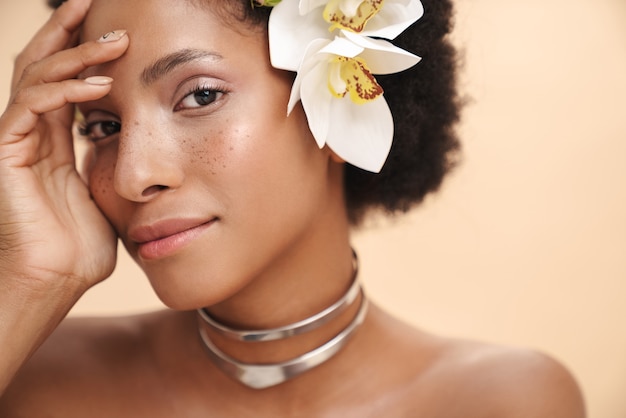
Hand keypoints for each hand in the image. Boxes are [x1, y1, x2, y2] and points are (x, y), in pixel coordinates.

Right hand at [0, 0, 128, 293]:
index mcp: (55, 140)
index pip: (64, 79)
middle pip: (44, 63)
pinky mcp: (6, 152)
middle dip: (69, 29)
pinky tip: (100, 86)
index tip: (116, 25)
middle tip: (96, 1)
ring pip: (37, 75)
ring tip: (116, 40)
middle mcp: (32, 132)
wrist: (54, 282)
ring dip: (75, 52)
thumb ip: (111, 165)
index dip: (82, 47)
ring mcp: (15, 139)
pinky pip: (32, 105)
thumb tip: (138, 149)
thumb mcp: (105, 194)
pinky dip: (64, 90)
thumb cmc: (80, 248)